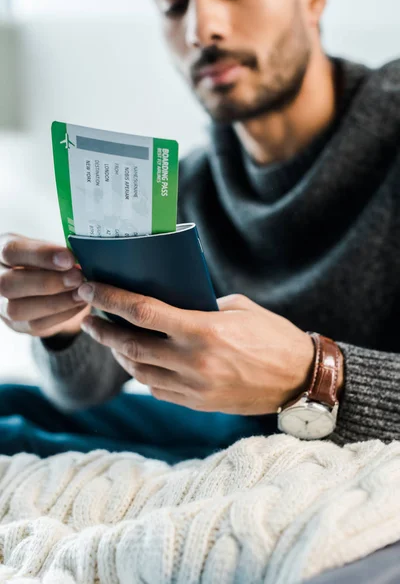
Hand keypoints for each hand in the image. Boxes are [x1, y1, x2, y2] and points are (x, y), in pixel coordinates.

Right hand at [0, 233, 89, 337]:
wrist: (42, 287)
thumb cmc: (46, 262)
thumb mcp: (46, 249)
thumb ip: (57, 252)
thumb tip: (82, 257)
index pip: (11, 251)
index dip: (40, 255)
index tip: (68, 258)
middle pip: (9, 283)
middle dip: (47, 282)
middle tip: (78, 277)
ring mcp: (1, 305)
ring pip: (19, 309)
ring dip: (56, 301)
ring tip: (82, 293)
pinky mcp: (16, 325)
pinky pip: (35, 324)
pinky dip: (61, 314)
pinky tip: (80, 304)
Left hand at [75, 281, 315, 414]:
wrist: (301, 379)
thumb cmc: (274, 336)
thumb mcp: (239, 309)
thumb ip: (202, 307)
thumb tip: (172, 306)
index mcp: (204, 330)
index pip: (143, 312)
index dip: (111, 300)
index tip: (91, 290)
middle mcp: (194, 361)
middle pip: (131, 345)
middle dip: (104, 331)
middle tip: (89, 319)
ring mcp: (194, 387)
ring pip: (139, 372)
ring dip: (120, 355)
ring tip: (111, 340)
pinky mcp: (199, 404)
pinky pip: (158, 390)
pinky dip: (142, 375)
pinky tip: (139, 363)